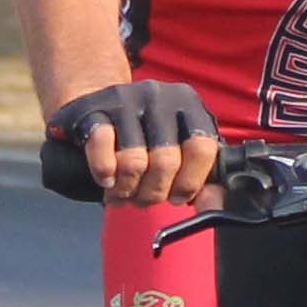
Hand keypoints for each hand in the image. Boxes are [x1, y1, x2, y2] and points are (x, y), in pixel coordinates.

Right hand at [53, 77, 221, 209]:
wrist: (99, 107)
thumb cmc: (145, 137)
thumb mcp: (180, 153)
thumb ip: (203, 182)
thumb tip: (214, 208)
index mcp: (189, 105)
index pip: (202, 148)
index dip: (189, 182)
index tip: (177, 195)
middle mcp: (159, 97)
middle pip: (166, 162)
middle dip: (154, 192)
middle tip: (145, 197)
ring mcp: (124, 100)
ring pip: (133, 162)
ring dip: (127, 189)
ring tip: (125, 191)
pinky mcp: (92, 109)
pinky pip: (101, 148)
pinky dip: (104, 173)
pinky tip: (106, 179)